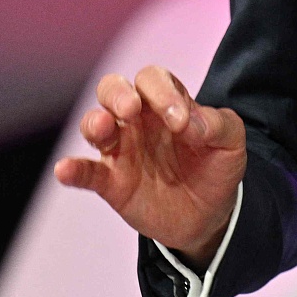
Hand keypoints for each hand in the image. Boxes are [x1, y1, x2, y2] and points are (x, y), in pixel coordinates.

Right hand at [54, 65, 245, 263]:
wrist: (210, 216)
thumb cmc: (216, 168)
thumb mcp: (231, 143)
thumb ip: (218, 125)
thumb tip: (192, 123)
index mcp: (166, 103)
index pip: (152, 80)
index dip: (162, 93)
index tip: (181, 122)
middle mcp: (138, 121)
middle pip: (113, 89)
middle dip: (118, 94)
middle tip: (132, 108)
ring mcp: (122, 151)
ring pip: (94, 124)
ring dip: (94, 122)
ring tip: (103, 128)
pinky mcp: (112, 183)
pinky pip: (87, 172)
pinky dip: (73, 169)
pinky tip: (65, 169)